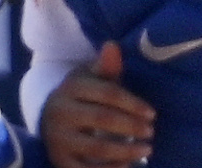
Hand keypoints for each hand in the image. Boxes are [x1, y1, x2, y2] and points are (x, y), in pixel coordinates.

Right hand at [41, 41, 153, 167]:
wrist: (49, 116)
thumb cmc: (82, 93)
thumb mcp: (91, 76)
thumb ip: (106, 66)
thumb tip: (112, 46)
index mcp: (71, 87)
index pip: (107, 93)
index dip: (132, 103)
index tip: (152, 114)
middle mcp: (61, 112)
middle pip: (102, 119)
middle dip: (131, 126)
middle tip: (151, 132)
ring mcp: (58, 139)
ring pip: (95, 148)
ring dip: (124, 151)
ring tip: (146, 149)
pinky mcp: (58, 160)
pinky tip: (126, 165)